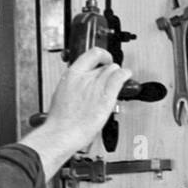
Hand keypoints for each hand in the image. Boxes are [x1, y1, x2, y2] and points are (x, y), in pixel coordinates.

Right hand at [19, 47, 126, 181]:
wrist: (62, 132)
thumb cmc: (60, 120)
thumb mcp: (62, 95)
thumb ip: (73, 86)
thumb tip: (79, 86)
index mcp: (71, 75)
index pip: (91, 54)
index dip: (101, 55)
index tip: (104, 60)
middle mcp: (84, 77)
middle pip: (104, 64)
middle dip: (108, 71)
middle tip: (110, 78)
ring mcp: (95, 85)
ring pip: (113, 69)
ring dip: (117, 74)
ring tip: (118, 80)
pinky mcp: (106, 95)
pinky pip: (120, 77)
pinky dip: (126, 75)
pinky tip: (127, 77)